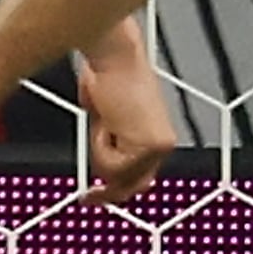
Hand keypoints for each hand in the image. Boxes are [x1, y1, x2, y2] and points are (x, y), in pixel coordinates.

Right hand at [74, 30, 183, 205]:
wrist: (114, 55)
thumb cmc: (108, 75)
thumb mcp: (106, 121)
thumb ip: (111, 145)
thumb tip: (100, 170)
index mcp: (157, 137)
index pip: (142, 177)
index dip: (119, 189)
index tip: (97, 196)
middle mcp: (163, 144)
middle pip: (133, 185)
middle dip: (109, 191)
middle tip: (89, 197)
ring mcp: (159, 147)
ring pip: (116, 176)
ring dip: (99, 149)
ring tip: (103, 119)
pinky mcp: (150, 146)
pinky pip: (111, 164)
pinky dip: (100, 143)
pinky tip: (107, 119)